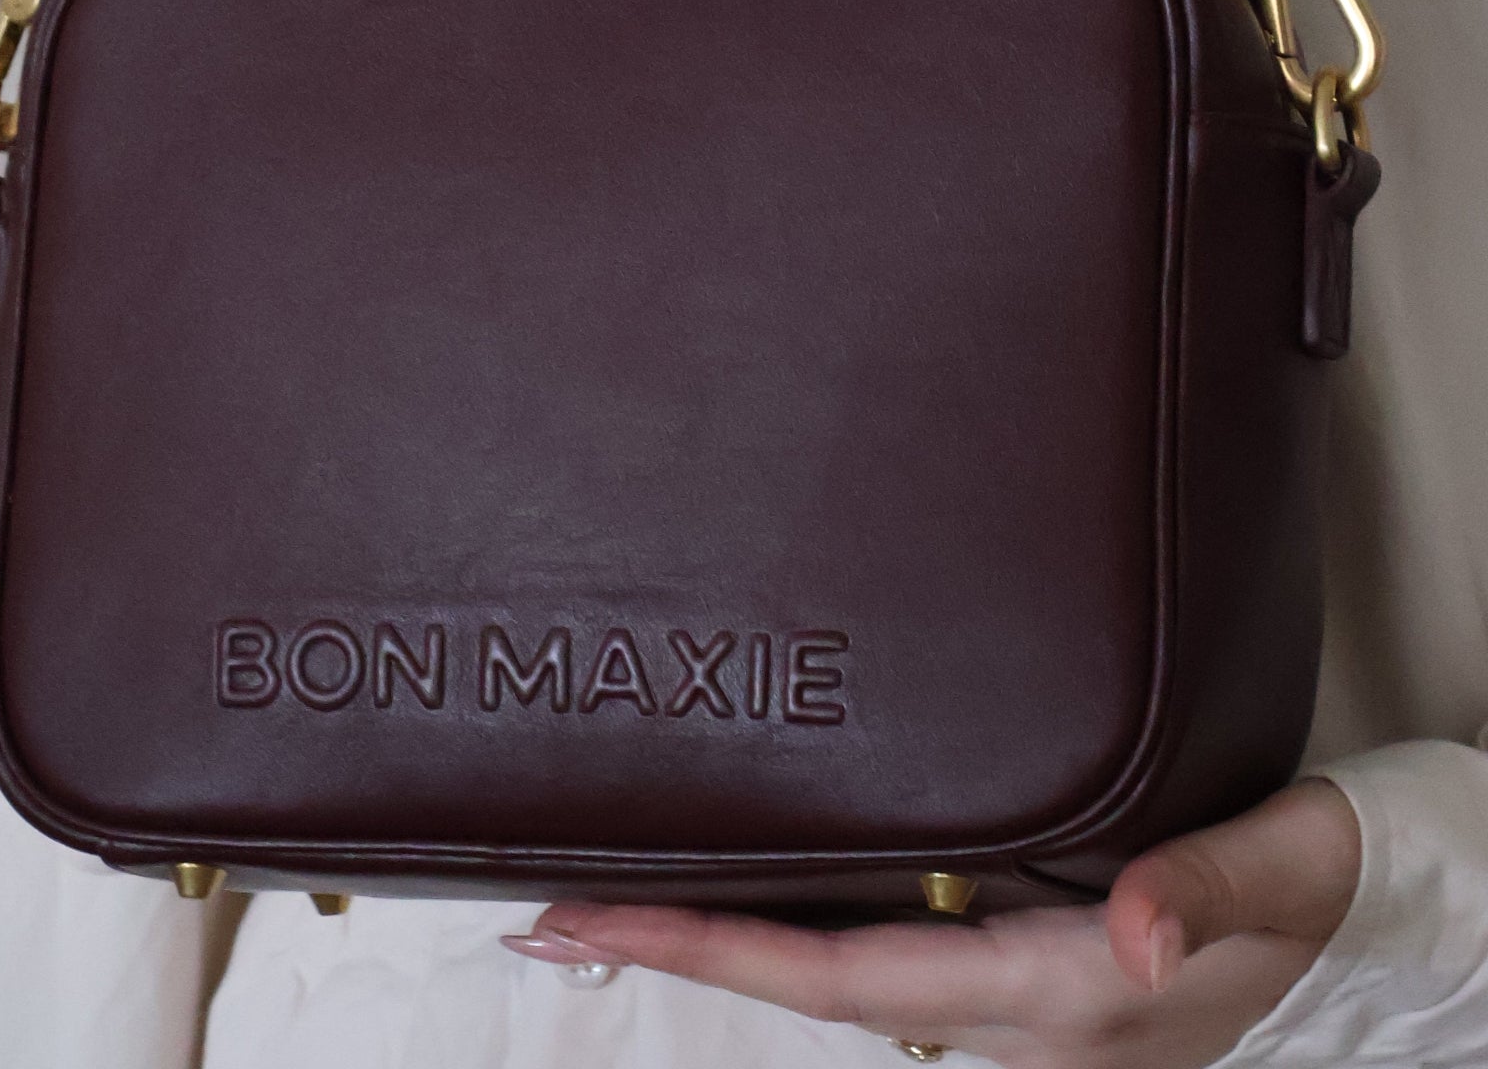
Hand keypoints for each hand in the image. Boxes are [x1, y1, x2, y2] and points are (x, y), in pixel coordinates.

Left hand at [502, 780, 1360, 1066]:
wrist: (1353, 912)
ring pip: (833, 978)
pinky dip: (784, 935)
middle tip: (544, 914)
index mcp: (1051, 996)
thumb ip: (1205, 893)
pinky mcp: (1013, 977)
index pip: (844, 973)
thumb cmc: (1305, 880)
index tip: (594, 921)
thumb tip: (1124, 926)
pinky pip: (873, 960)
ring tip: (602, 903)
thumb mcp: (1274, 873)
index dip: (712, 950)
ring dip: (717, 944)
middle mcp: (1010, 1023)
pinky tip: (736, 898)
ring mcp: (1007, 1013)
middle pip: (807, 988)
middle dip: (675, 953)